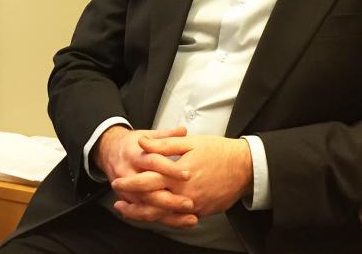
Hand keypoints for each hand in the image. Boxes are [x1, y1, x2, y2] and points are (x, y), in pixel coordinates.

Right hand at [94, 125, 197, 227]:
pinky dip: (159, 219)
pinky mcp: (128, 200)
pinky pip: (143, 213)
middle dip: (169, 199)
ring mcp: (126, 190)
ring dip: (167, 214)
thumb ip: (166, 135)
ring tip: (188, 217)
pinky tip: (176, 221)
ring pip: (146, 206)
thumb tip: (183, 130)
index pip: (153, 162)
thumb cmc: (131, 144)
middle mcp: (129, 173)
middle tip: (189, 203)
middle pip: (148, 189)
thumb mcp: (147, 135)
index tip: (188, 174)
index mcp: (135, 154)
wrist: (108, 151)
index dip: (170, 169)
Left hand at [112, 135, 252, 219]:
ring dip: (145, 215)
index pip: (147, 182)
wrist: (244, 167)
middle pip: (151, 205)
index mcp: (178, 176)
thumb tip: (142, 143)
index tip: (117, 183)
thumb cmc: (218, 151)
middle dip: (133, 205)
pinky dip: (164, 217)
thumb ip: (163, 145)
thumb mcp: (190, 143)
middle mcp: (184, 195)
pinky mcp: (201, 212)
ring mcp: (193, 207)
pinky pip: (178, 218)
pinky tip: (156, 212)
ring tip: (131, 212)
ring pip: (163, 216)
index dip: (130, 184)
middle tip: (118, 203)